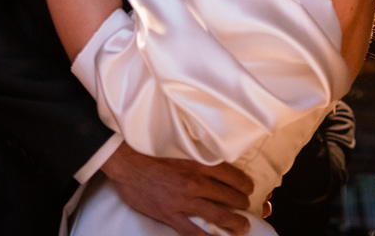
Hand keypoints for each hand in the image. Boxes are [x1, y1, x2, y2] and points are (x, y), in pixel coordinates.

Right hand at [101, 142, 253, 235]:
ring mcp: (184, 201)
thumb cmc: (150, 150)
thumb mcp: (181, 146)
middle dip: (242, 203)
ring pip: (219, 215)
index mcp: (200, 163)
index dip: (245, 184)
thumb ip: (199, 155)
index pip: (233, 176)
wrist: (126, 161)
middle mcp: (196, 182)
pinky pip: (194, 232)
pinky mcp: (171, 215)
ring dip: (234, 222)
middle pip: (229, 196)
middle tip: (246, 206)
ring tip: (242, 226)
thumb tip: (216, 160)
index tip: (248, 188)